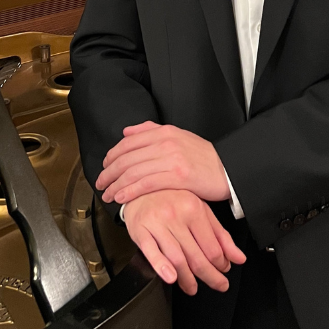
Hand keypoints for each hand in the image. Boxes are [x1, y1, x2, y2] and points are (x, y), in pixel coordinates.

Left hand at [96, 121, 230, 203]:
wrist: (228, 168)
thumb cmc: (203, 157)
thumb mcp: (178, 136)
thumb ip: (151, 131)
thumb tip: (127, 131)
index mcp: (164, 131)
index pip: (128, 142)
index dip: (112, 155)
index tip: (104, 166)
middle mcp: (165, 142)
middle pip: (127, 158)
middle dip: (109, 172)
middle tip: (100, 183)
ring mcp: (172, 159)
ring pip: (133, 172)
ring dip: (116, 185)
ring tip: (107, 195)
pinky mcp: (178, 177)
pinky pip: (147, 184)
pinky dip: (130, 191)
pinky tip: (121, 198)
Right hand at [121, 189, 247, 295]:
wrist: (140, 188)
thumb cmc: (172, 199)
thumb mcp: (201, 211)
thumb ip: (221, 235)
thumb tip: (239, 258)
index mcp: (194, 209)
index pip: (212, 247)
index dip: (221, 264)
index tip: (223, 270)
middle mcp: (176, 216)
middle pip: (196, 256)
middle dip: (210, 276)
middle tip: (218, 285)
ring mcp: (157, 224)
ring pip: (177, 258)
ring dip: (187, 279)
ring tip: (192, 288)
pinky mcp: (140, 230)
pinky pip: (151, 252)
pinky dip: (162, 267)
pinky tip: (171, 277)